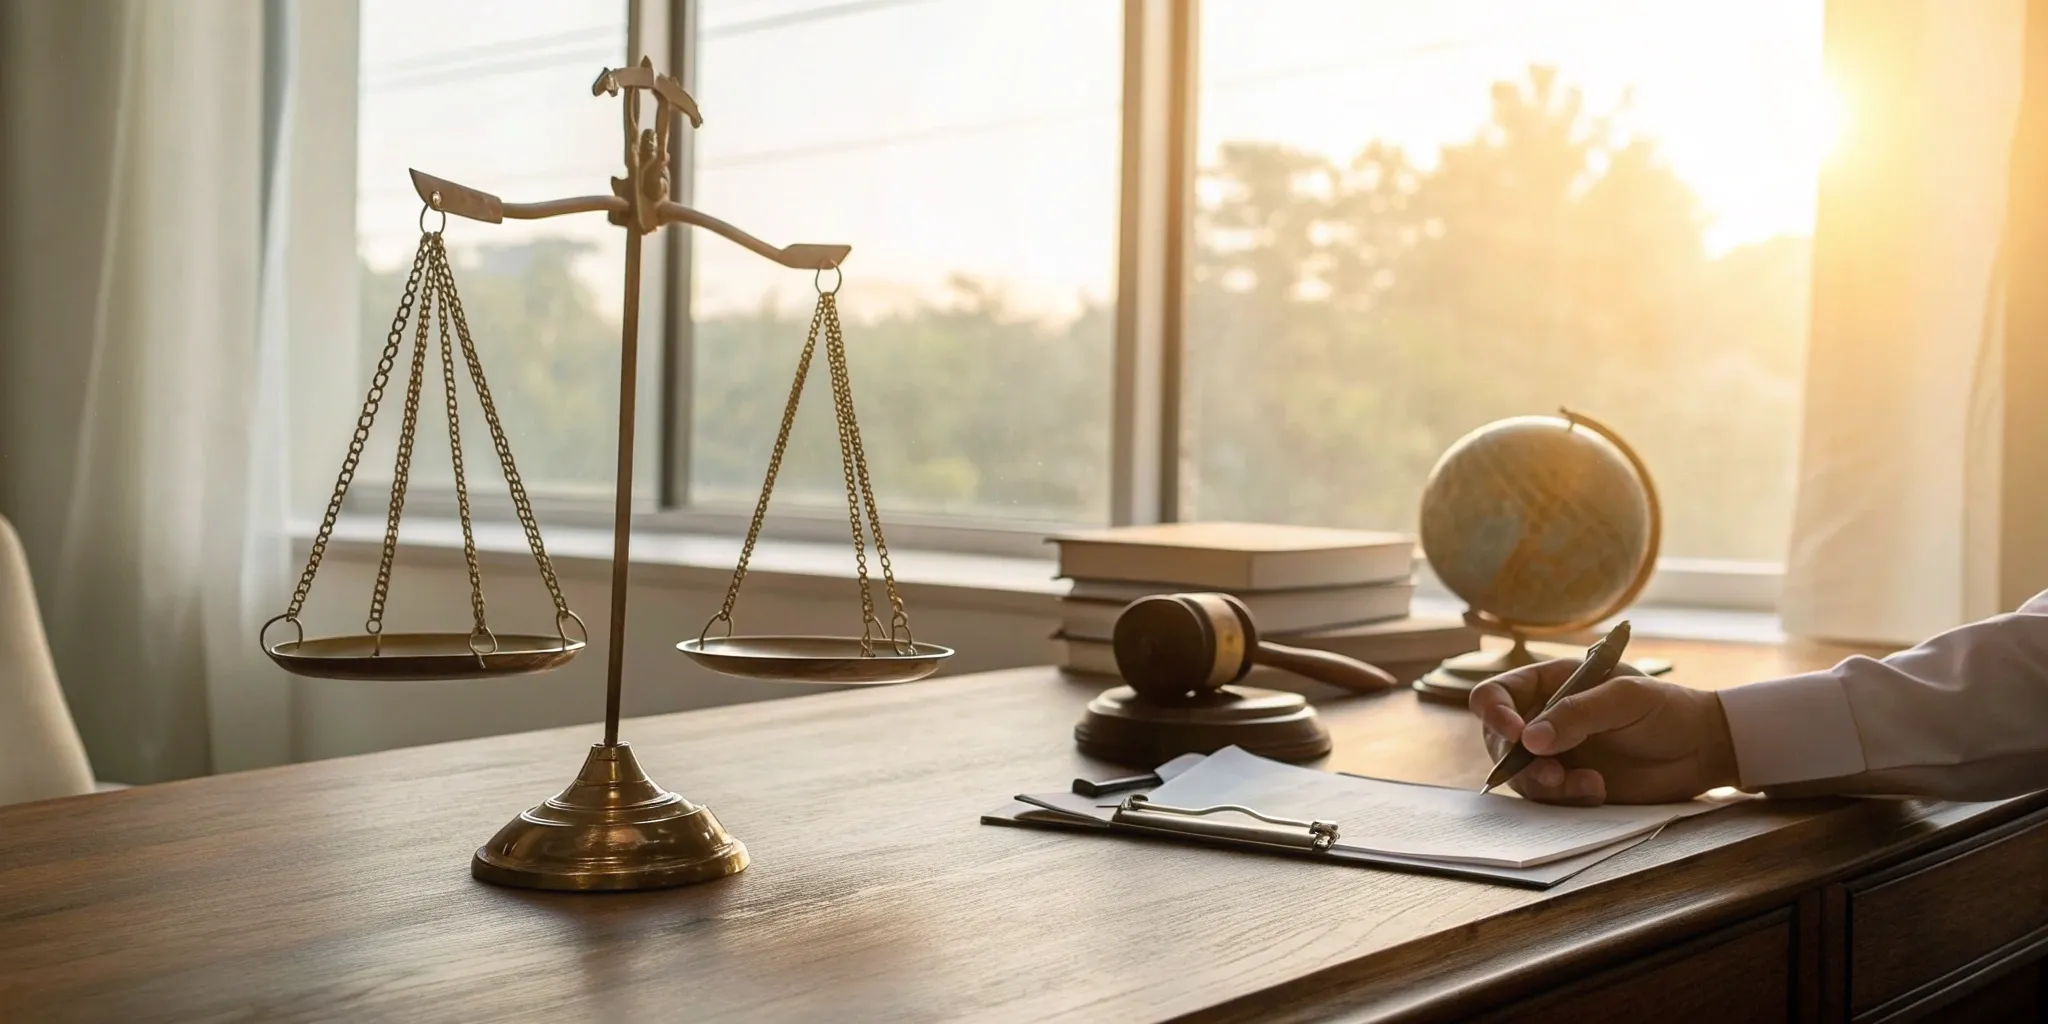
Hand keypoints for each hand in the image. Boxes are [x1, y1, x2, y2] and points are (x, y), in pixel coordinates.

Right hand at [1468, 658, 1739, 804]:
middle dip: (1519, 761)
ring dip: (1545, 785)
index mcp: (1548, 684)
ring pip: (1520, 775)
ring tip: (1589, 786)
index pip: (1496, 694)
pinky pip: (1547, 798)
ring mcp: (1554, 755)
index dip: (1495, 714)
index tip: (1518, 736)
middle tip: (1553, 774)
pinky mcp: (1569, 785)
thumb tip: (1530, 740)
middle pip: (1498, 741)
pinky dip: (1566, 798)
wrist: (1702, 750)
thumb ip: (1577, 714)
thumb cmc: (1665, 710)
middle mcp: (1542, 718)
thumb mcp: (1624, 699)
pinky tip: (1598, 790)